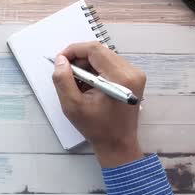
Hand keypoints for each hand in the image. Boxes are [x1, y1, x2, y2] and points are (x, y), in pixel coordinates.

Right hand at [52, 42, 145, 167]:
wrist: (118, 144)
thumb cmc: (96, 128)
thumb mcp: (72, 106)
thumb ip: (63, 80)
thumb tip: (61, 60)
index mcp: (120, 78)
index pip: (94, 50)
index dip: (73, 50)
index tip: (59, 61)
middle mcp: (131, 72)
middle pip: (99, 52)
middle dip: (79, 59)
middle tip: (66, 74)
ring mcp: (134, 75)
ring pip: (104, 57)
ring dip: (86, 66)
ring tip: (77, 84)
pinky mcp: (133, 79)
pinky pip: (109, 65)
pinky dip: (95, 71)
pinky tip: (88, 86)